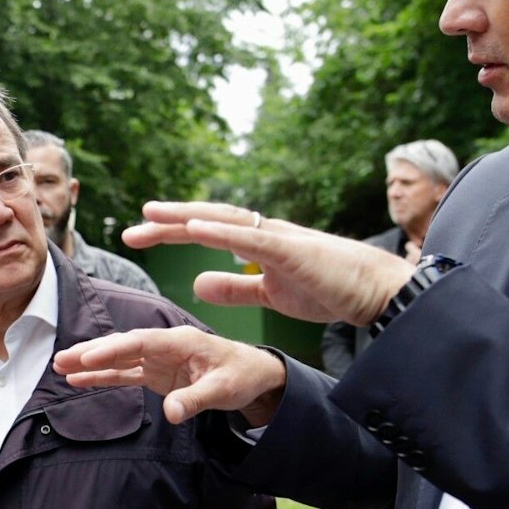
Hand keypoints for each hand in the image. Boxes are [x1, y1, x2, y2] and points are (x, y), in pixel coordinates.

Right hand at [54, 325, 286, 425]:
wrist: (255, 376)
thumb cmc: (242, 375)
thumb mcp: (224, 389)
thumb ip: (195, 400)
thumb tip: (170, 413)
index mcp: (180, 342)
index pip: (141, 343)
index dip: (114, 349)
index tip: (89, 357)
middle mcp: (165, 347)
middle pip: (123, 346)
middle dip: (92, 352)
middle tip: (62, 359)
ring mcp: (159, 360)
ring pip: (119, 359)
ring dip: (91, 363)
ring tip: (61, 366)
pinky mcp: (157, 374)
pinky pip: (125, 374)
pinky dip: (104, 377)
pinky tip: (80, 381)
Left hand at [123, 201, 415, 326]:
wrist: (376, 292)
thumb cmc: (330, 288)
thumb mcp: (271, 293)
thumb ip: (235, 286)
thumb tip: (197, 282)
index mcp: (260, 243)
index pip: (208, 231)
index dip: (174, 230)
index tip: (141, 232)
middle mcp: (265, 233)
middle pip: (208, 220)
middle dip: (169, 222)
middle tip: (131, 226)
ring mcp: (279, 238)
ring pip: (224, 221)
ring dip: (186, 218)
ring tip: (152, 216)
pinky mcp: (293, 250)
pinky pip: (252, 237)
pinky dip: (221, 231)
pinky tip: (194, 227)